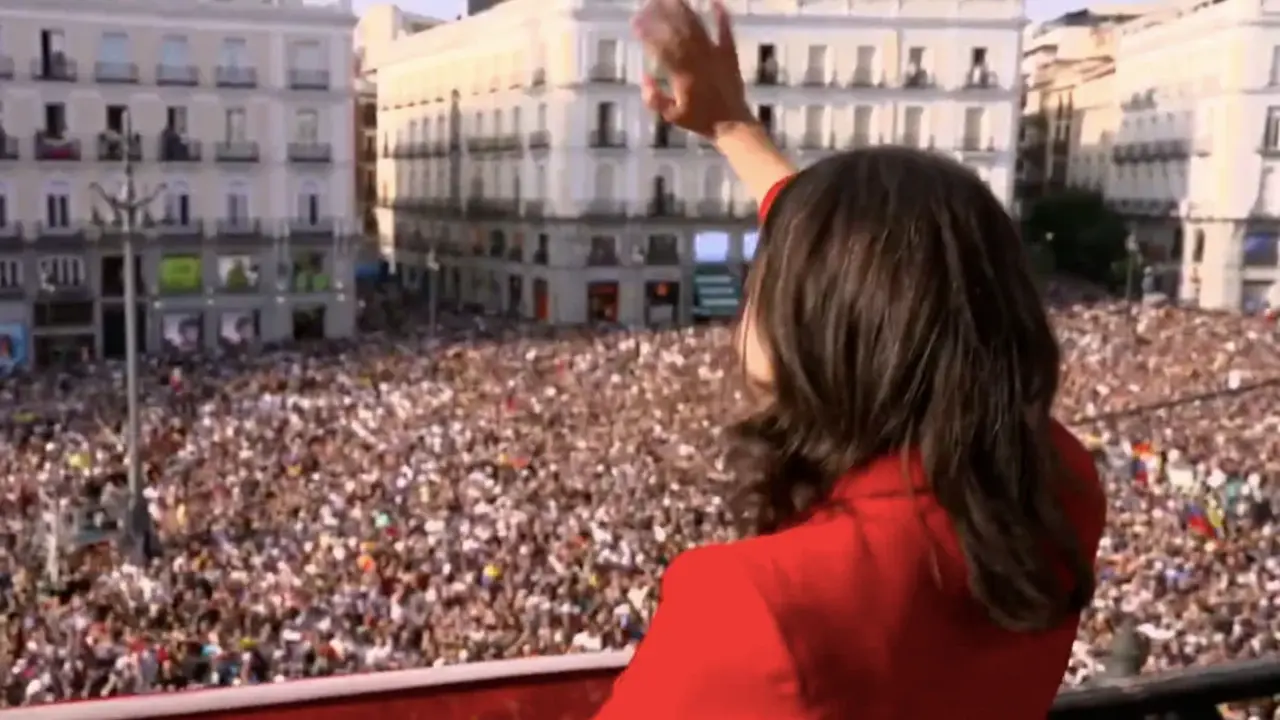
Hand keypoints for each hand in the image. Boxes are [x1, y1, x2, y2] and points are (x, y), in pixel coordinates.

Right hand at [632, 0, 752, 137]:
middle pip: (677, 31)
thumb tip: (644, 76)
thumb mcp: (671, 115)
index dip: (646, 33)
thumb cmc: (699, 120)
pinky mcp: (729, 55)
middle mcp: (698, 61)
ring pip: (697, 27)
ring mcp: (715, 55)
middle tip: (649, 3)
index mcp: (682, 75)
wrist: (732, 123)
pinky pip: (725, 31)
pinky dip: (721, 15)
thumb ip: (653, 97)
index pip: (660, 48)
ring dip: (684, 10)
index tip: (635, 22)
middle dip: (661, 15)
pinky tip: (715, 1)